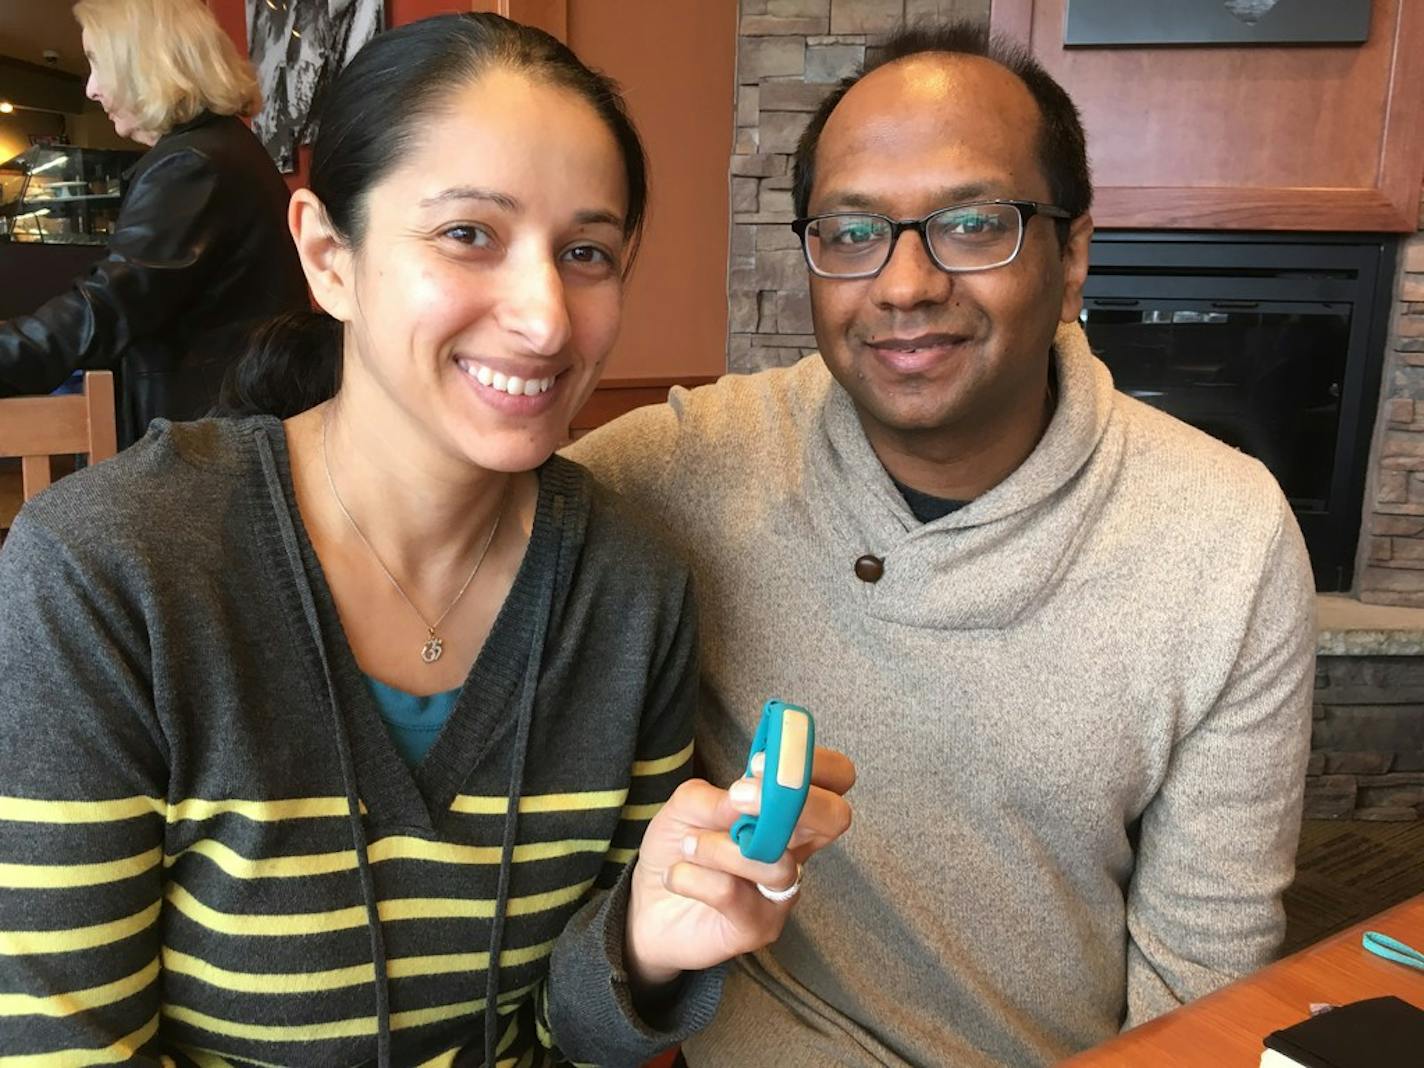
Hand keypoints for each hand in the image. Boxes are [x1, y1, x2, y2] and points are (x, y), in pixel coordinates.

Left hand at [624, 746, 854, 988]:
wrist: (647, 906)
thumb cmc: (678, 848)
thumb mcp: (687, 806)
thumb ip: (716, 797)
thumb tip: (743, 797)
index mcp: (786, 812)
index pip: (836, 778)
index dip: (816, 763)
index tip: (760, 762)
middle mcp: (795, 849)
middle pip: (836, 817)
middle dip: (796, 801)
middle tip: (738, 796)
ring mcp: (782, 892)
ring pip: (775, 862)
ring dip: (718, 847)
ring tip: (687, 847)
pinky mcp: (758, 927)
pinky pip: (731, 893)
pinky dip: (692, 876)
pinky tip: (676, 875)